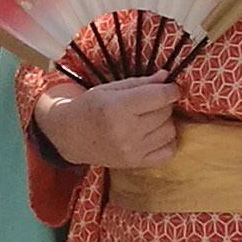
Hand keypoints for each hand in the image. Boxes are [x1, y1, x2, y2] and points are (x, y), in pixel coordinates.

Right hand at [33, 77, 178, 170]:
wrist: (70, 136)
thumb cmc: (89, 107)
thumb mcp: (110, 88)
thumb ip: (140, 83)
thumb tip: (166, 77)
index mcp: (118, 108)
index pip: (159, 97)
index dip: (170, 90)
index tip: (170, 88)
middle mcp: (126, 132)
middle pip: (165, 113)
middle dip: (164, 104)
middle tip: (151, 102)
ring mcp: (132, 151)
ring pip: (169, 131)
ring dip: (165, 122)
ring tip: (150, 118)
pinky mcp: (135, 164)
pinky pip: (168, 152)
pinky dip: (166, 141)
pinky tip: (154, 134)